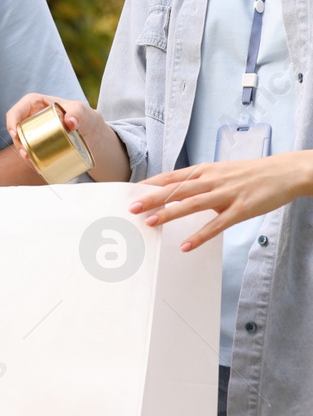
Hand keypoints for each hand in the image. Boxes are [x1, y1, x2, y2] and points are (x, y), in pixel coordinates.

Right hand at [4, 93, 125, 182]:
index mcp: (36, 103)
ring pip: (21, 140)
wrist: (89, 131)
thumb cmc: (83, 116)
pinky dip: (31, 157)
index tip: (15, 134)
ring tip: (30, 160)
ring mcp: (33, 130)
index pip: (18, 110)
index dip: (12, 121)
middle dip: (17, 141)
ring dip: (22, 151)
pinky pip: (30, 149)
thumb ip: (78, 112)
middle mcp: (31, 116)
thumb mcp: (82, 111)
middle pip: (16, 128)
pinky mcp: (37, 142)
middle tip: (25, 152)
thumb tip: (70, 122)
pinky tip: (36, 165)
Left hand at [134, 151, 312, 250]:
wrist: (283, 172)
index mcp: (205, 170)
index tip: (132, 192)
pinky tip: (186, 245)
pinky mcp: (240, 209)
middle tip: (133, 208)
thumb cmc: (249, 173)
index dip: (151, 184)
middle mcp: (212, 180)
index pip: (172, 176)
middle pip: (177, 189)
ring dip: (169, 213)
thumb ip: (199, 181)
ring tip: (150, 223)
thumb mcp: (220, 171)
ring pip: (192, 204)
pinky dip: (200, 236)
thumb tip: (177, 191)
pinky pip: (216, 224)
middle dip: (153, 199)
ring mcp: (226, 194)